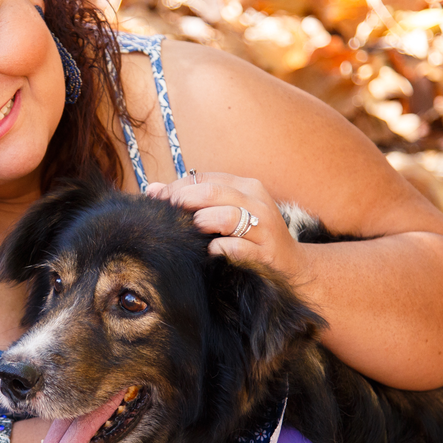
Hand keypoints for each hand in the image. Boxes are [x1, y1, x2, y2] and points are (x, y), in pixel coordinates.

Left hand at [148, 171, 306, 278]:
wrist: (291, 263)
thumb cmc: (251, 235)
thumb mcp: (228, 210)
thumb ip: (195, 199)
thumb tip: (152, 189)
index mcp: (246, 186)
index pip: (206, 178)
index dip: (177, 186)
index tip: (157, 198)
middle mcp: (257, 202)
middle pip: (213, 192)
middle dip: (185, 200)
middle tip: (168, 212)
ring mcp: (263, 227)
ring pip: (227, 216)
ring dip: (203, 222)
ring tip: (194, 229)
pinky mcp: (265, 252)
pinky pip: (237, 248)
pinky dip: (220, 248)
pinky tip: (210, 251)